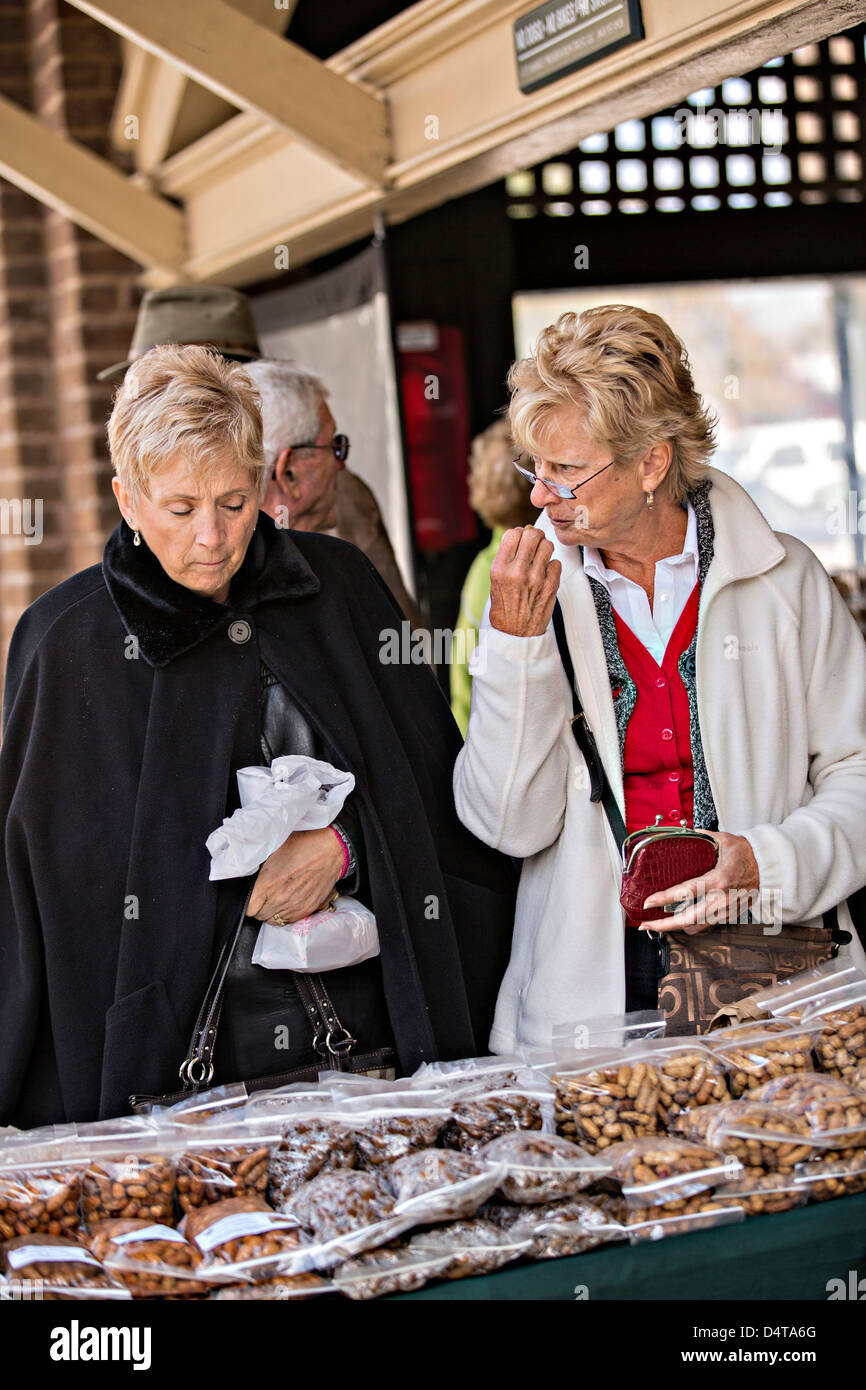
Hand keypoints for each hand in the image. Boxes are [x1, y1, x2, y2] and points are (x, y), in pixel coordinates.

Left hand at [249, 827, 343, 922]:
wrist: (332, 850)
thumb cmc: (304, 845)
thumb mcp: (274, 850)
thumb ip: (260, 868)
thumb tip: (252, 877)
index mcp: (269, 882)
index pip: (249, 908)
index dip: (248, 902)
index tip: (252, 896)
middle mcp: (281, 898)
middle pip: (259, 916)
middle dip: (259, 907)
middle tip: (264, 895)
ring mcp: (295, 906)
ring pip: (273, 921)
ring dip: (272, 912)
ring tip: (276, 899)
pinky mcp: (307, 909)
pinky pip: (288, 921)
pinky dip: (285, 914)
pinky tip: (288, 902)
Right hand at [489, 525, 561, 636]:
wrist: (515, 634)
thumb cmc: (505, 607)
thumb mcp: (495, 581)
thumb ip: (507, 558)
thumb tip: (522, 534)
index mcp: (500, 569)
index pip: (512, 533)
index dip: (518, 534)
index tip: (520, 539)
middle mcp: (517, 572)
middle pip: (532, 535)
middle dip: (535, 536)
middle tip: (534, 543)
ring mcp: (536, 579)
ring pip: (547, 546)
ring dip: (545, 549)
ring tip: (540, 558)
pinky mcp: (551, 586)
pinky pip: (556, 563)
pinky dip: (552, 566)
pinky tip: (545, 574)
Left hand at [639, 831, 760, 935]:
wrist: (769, 867)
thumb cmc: (747, 854)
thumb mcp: (724, 840)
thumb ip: (702, 837)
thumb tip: (685, 833)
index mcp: (718, 880)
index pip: (685, 893)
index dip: (664, 899)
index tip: (649, 903)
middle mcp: (721, 899)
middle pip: (688, 919)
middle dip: (664, 925)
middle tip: (647, 924)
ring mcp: (726, 910)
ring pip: (696, 926)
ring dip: (677, 926)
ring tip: (660, 924)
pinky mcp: (729, 915)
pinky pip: (706, 924)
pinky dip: (692, 924)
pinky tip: (681, 920)